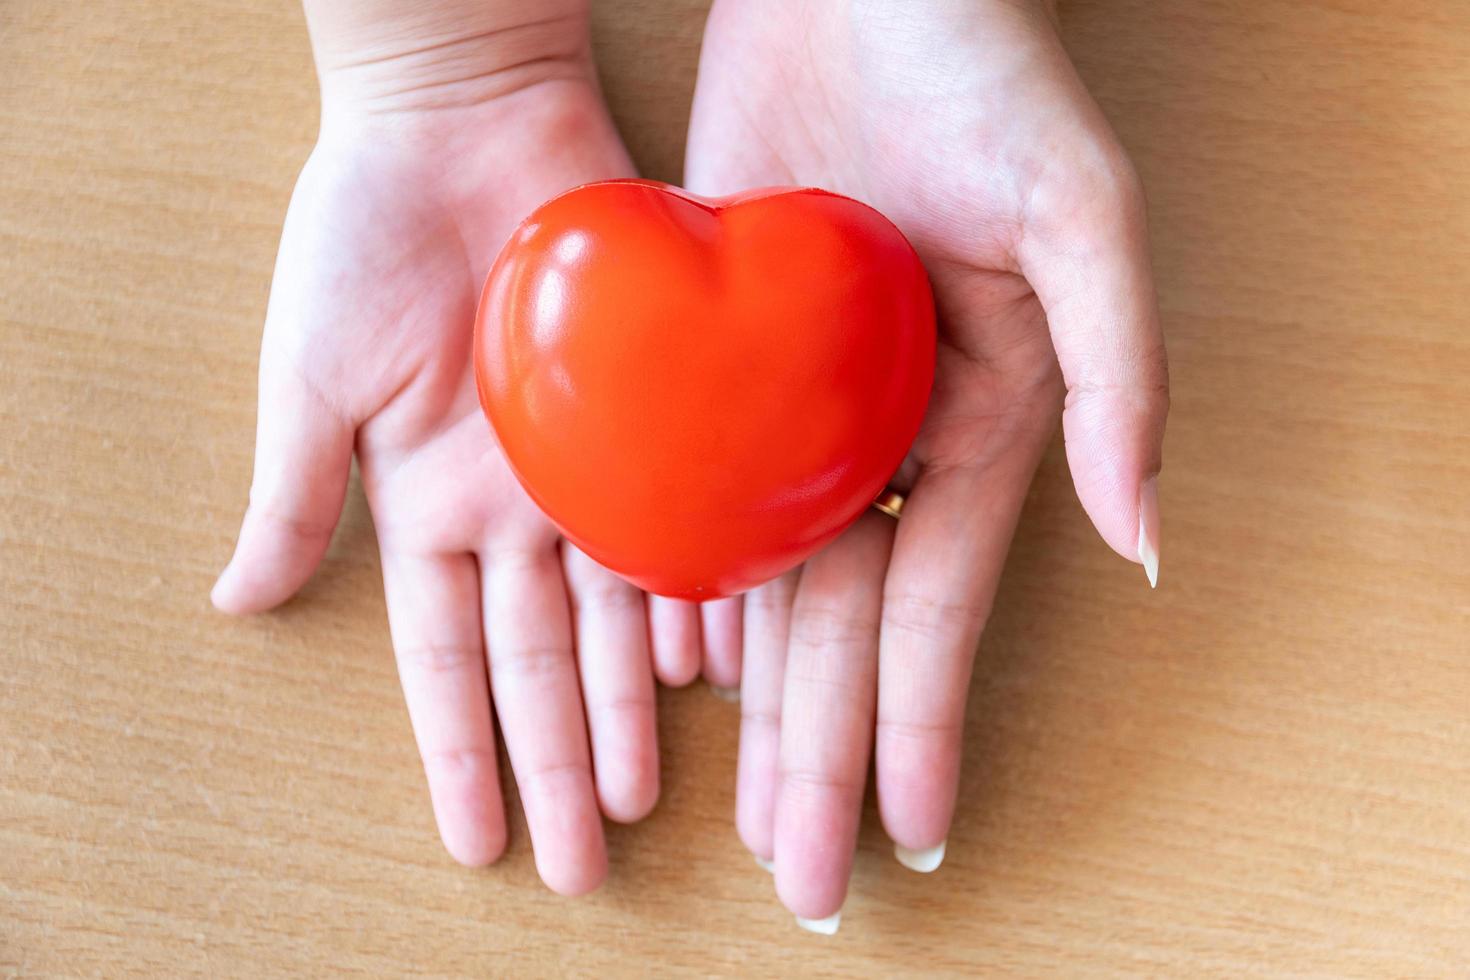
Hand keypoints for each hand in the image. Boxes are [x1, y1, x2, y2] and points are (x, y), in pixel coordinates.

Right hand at [211, 4, 694, 894]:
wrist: (463, 116)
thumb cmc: (367, 233)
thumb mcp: (309, 378)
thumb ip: (293, 496)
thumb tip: (233, 603)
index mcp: (426, 508)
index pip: (448, 663)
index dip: (460, 755)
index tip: (478, 844)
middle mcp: (512, 505)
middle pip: (541, 663)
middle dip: (559, 763)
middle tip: (588, 861)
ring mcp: (585, 465)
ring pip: (616, 617)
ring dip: (629, 709)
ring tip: (648, 799)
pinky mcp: (652, 411)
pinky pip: (683, 524)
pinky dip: (700, 597)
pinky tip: (720, 672)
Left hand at [685, 0, 1168, 922]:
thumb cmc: (985, 73)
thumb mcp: (1076, 211)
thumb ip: (1121, 371)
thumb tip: (1141, 535)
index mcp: (983, 419)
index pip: (940, 606)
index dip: (921, 725)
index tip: (906, 832)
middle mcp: (890, 434)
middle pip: (849, 626)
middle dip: (827, 752)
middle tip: (805, 871)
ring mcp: (801, 407)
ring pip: (772, 584)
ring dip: (759, 700)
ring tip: (743, 805)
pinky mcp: (726, 360)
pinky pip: (701, 498)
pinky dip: (688, 588)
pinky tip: (674, 667)